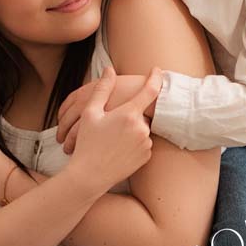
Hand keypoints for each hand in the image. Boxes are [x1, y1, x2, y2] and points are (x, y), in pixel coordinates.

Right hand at [66, 66, 161, 193]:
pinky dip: (133, 143)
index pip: (150, 90)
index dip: (155, 78)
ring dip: (130, 129)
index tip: (157, 70)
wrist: (90, 176)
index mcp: (129, 114)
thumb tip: (110, 70)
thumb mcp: (90, 113)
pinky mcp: (146, 157)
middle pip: (140, 113)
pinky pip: (142, 143)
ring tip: (112, 140)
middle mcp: (142, 128)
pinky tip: (118, 149)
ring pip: (141, 128)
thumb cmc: (87, 144)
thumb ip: (102, 89)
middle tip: (110, 125)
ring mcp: (146, 143)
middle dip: (128, 114)